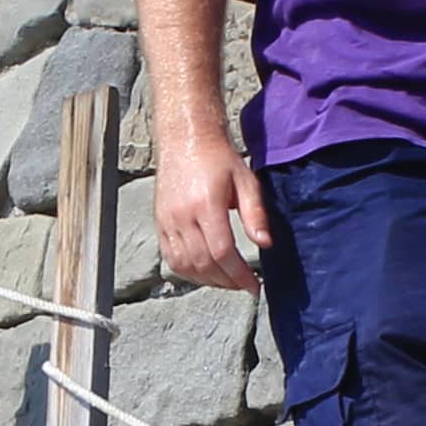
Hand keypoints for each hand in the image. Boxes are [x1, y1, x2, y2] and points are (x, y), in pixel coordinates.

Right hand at [159, 132, 272, 290]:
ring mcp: (167, 221)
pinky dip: (188, 272)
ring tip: (228, 281)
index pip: (222, 252)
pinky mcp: (160, 224)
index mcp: (206, 204)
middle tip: (244, 285)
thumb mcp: (245, 181)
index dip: (239, 274)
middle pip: (204, 263)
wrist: (185, 139)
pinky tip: (206, 273)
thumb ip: (255, 214)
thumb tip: (265, 244)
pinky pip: (171, 258)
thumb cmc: (218, 159)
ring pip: (185, 266)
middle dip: (227, 281)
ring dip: (208, 280)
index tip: (254, 285)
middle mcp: (182, 216)